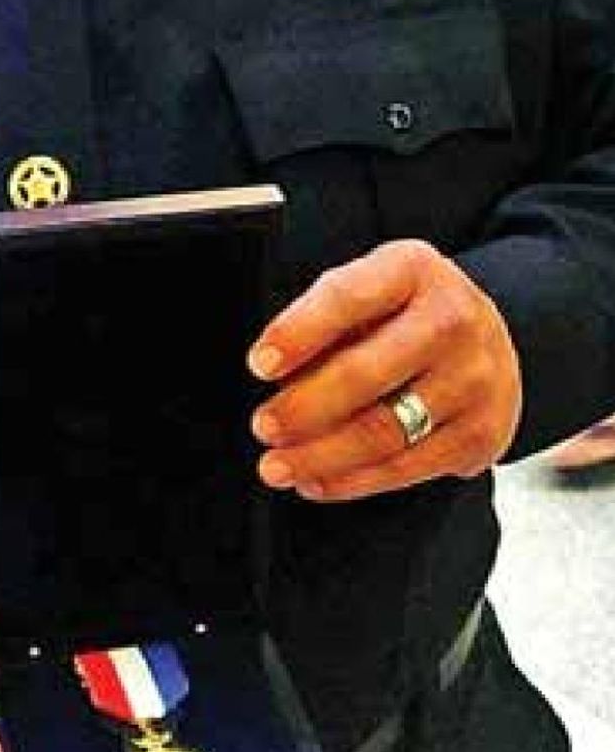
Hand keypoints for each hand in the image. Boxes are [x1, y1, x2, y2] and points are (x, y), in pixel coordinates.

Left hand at [247, 239, 521, 501]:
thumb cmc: (408, 315)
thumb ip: (325, 322)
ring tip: (278, 465)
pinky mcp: (482, 432)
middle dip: (302, 408)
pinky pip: (405, 468)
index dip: (298, 333)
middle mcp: (453, 320)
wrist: (491, 342)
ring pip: (382, 431)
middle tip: (264, 426)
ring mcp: (474, 379)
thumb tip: (274, 377)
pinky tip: (316, 481)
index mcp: (413, 270)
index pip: (347, 298)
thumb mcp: (372, 290)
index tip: (259, 364)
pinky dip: (351, 481)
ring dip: (318, 456)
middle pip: (364, 374)